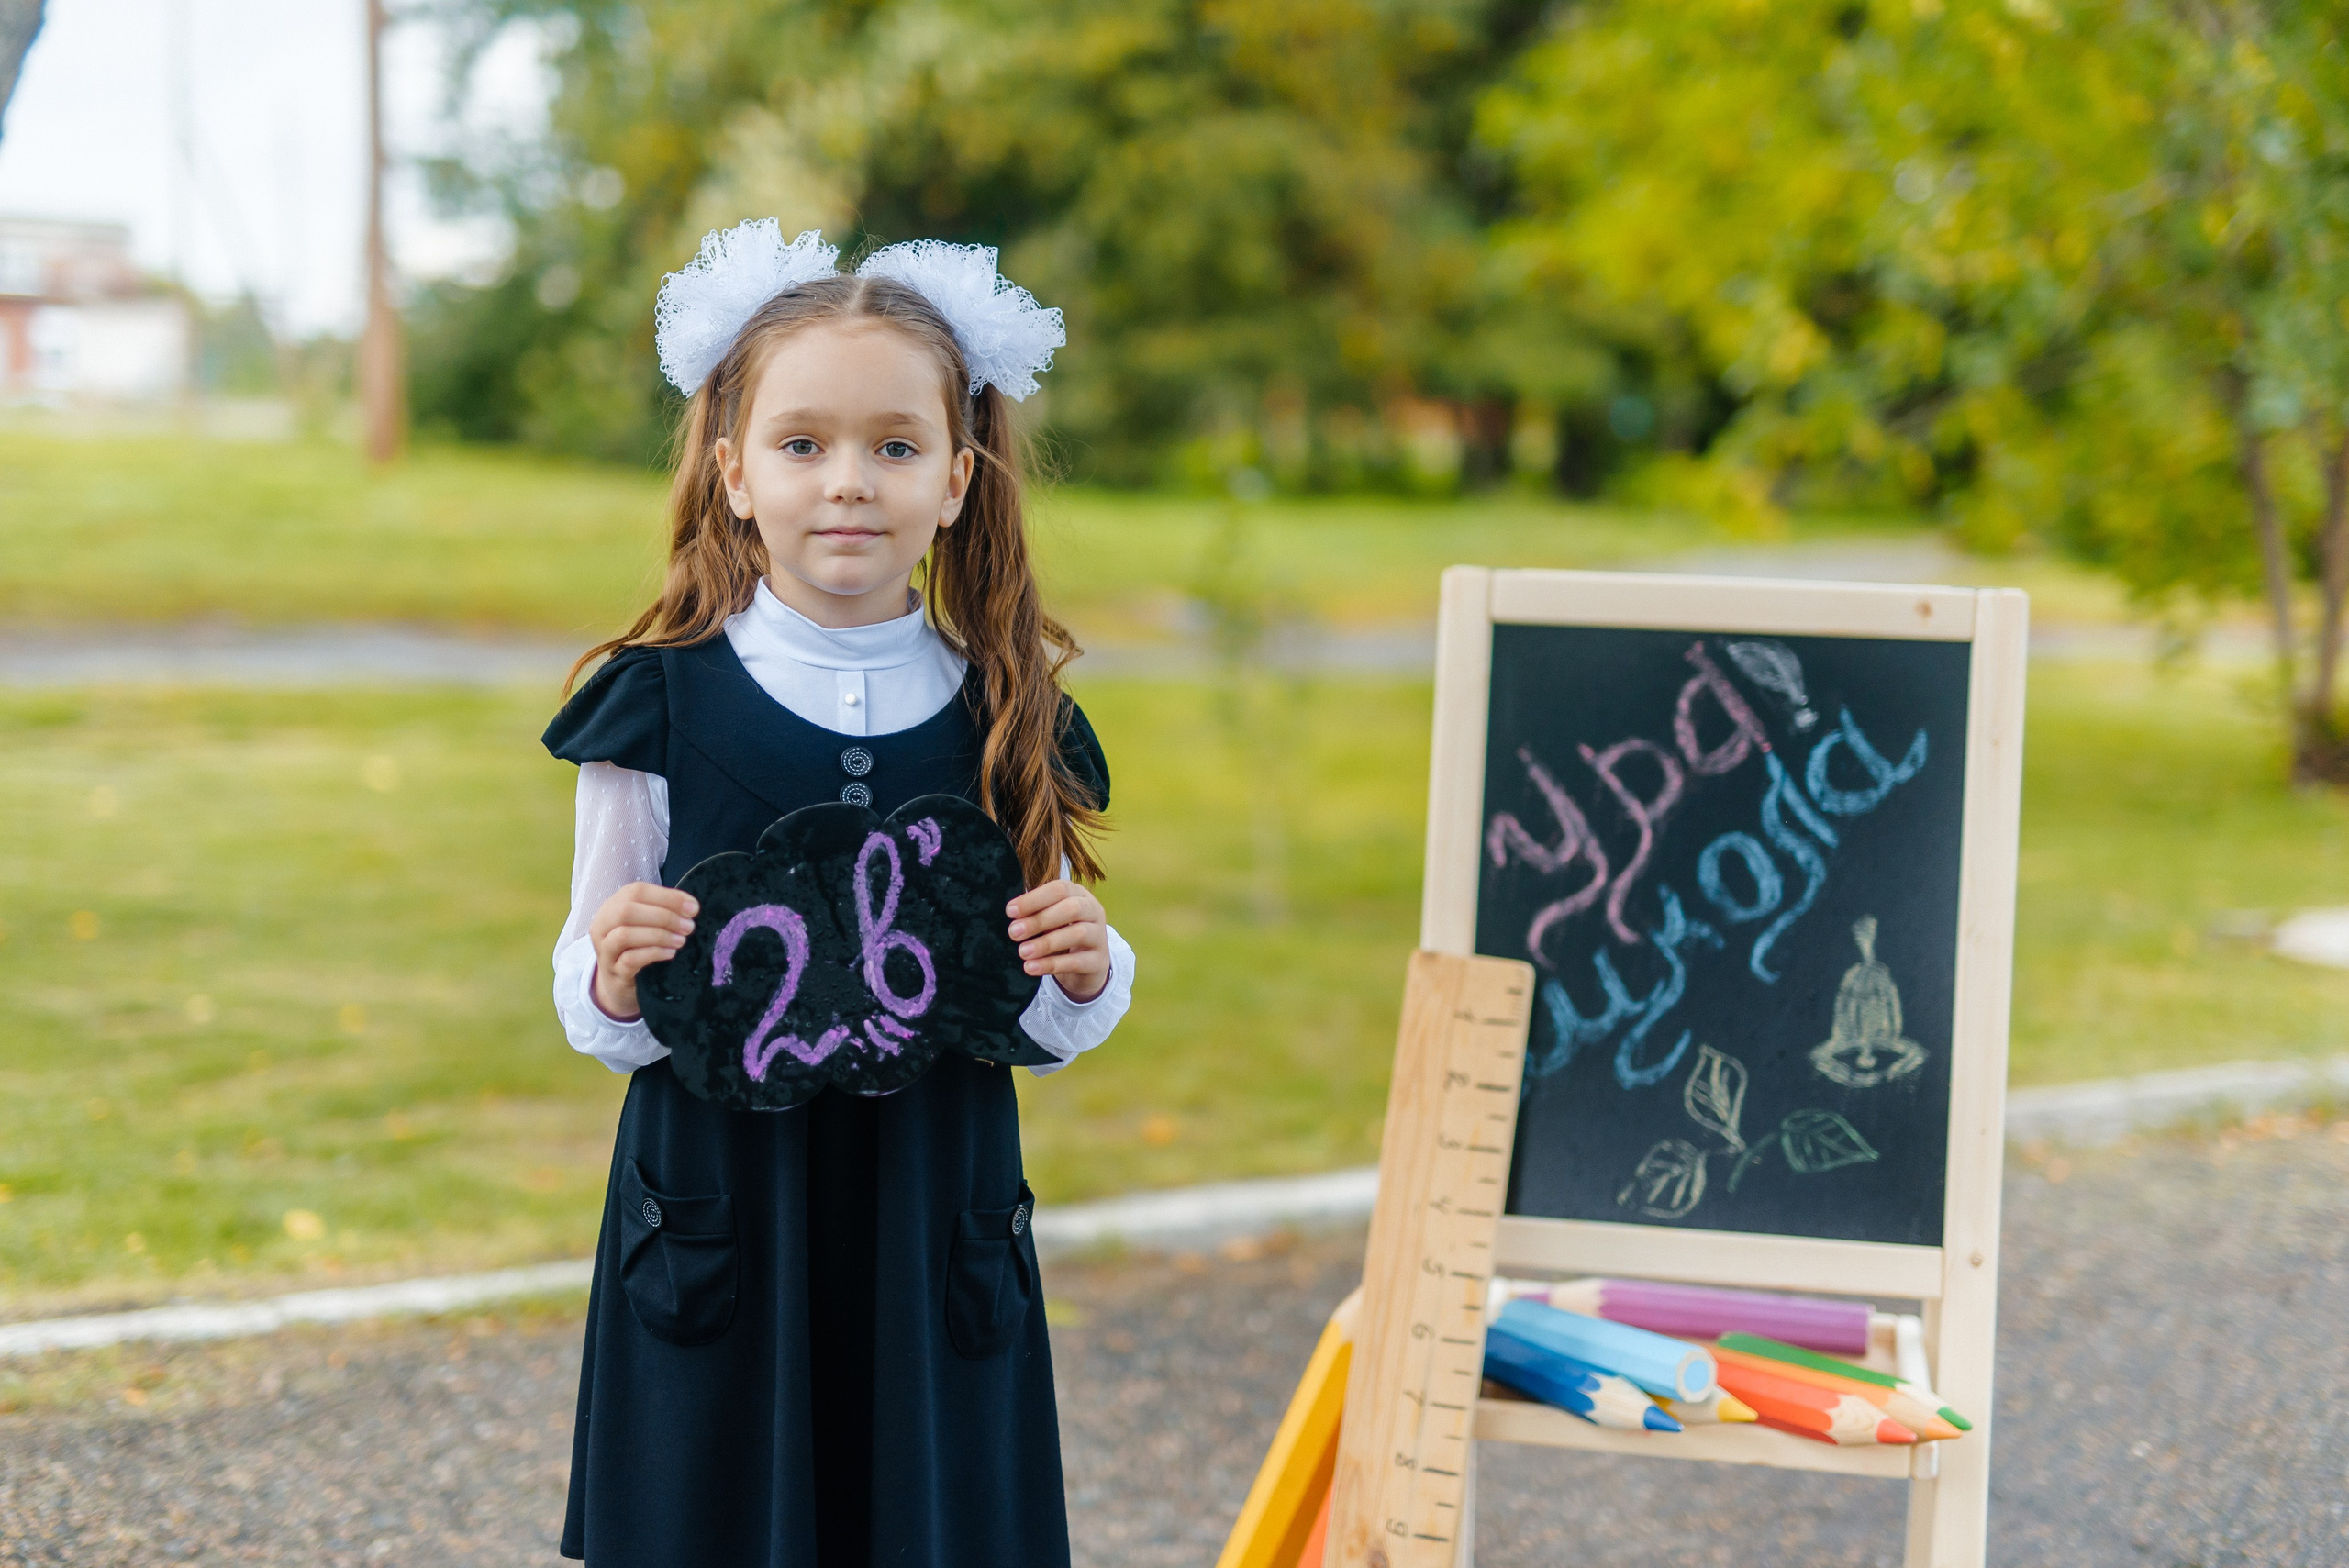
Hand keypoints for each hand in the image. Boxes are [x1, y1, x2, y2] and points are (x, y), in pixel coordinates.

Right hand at [590, 882, 697, 1019]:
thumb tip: (691, 906)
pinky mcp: (613, 973)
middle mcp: (602, 926)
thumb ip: (664, 910)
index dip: (667, 897)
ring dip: (659, 935)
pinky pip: (629, 959)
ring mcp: (605, 951)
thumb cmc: (638, 948)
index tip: (693, 908)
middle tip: (688, 927)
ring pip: (624, 935)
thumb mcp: (646, 924)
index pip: (636, 891)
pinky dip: (653, 953)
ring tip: (681, 941)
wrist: (619, 984)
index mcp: (612, 907)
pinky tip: (670, 953)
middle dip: (663, 916)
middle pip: (627, 911)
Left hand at [1007, 880, 1109, 1002]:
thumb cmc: (1063, 935)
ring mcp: (1099, 936)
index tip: (1010, 912)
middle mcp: (1094, 912)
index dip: (1034, 899)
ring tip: (1022, 951)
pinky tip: (1031, 967)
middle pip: (1072, 908)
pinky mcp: (1098, 961)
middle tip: (1013, 932)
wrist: (1088, 966)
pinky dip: (1051, 964)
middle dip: (1039, 920)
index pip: (1060, 889)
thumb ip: (1036, 914)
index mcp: (1080, 895)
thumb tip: (1013, 914)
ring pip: (1077, 934)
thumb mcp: (1051, 921)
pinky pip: (1076, 962)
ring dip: (1046, 943)